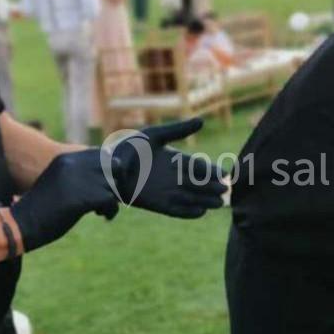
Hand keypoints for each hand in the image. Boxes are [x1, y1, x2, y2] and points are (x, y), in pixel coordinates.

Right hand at [9, 149, 118, 250]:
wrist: (22, 223)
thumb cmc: (38, 208)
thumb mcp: (55, 182)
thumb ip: (74, 176)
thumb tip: (103, 179)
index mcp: (66, 159)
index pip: (100, 154)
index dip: (108, 169)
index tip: (106, 184)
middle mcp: (74, 164)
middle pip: (113, 164)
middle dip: (117, 180)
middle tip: (108, 196)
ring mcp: (80, 179)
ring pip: (113, 184)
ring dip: (111, 198)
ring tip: (100, 210)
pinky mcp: (84, 197)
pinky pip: (111, 200)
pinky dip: (110, 211)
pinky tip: (102, 216)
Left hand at [109, 118, 226, 217]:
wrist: (108, 169)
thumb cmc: (129, 148)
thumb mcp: (154, 135)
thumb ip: (178, 130)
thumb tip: (202, 121)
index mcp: (175, 159)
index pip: (198, 166)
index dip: (211, 171)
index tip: (225, 173)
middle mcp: (173, 176)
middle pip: (198, 184)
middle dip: (211, 188)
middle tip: (224, 190)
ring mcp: (166, 191)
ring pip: (190, 198)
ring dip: (204, 201)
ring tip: (217, 203)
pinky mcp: (157, 204)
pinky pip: (176, 210)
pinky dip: (188, 212)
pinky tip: (201, 212)